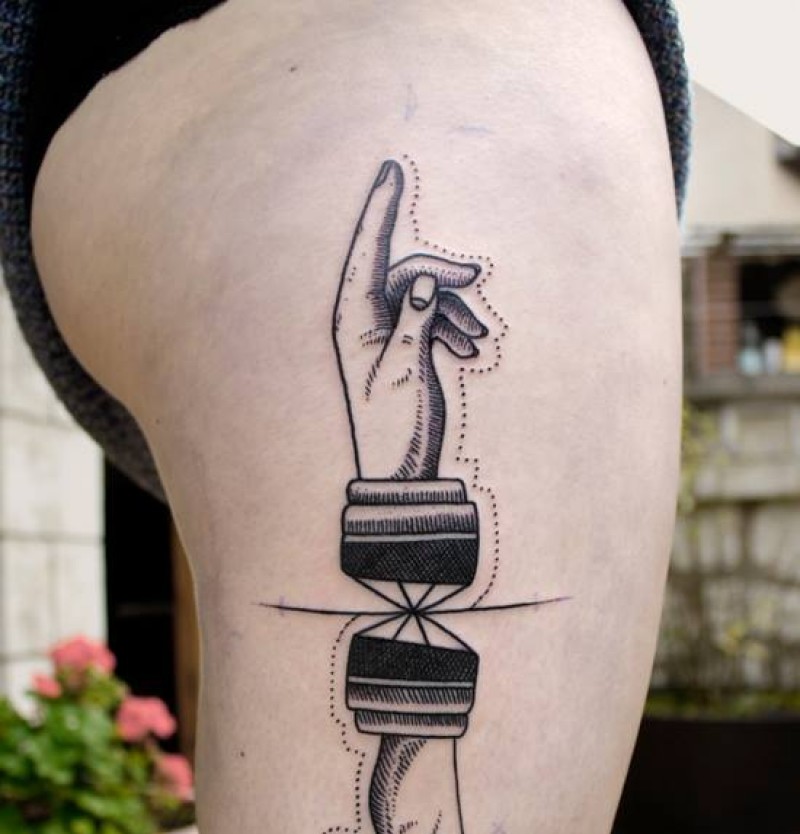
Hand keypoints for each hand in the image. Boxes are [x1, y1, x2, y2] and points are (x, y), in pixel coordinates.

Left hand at [333, 160, 486, 479]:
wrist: (401, 472)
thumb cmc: (397, 426)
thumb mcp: (407, 369)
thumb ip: (416, 319)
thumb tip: (425, 279)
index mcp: (354, 320)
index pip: (367, 252)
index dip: (380, 210)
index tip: (391, 169)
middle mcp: (364, 321)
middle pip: (404, 270)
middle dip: (441, 273)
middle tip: (474, 279)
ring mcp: (385, 334)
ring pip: (424, 295)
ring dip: (454, 309)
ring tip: (477, 340)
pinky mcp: (404, 348)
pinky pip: (430, 318)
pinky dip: (452, 326)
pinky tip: (471, 348)